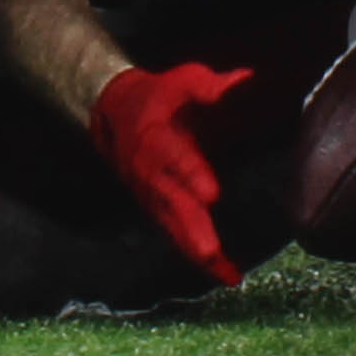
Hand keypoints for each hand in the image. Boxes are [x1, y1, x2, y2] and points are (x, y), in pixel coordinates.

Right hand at [89, 62, 251, 285]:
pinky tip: (225, 275)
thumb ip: (206, 85)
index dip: (191, 174)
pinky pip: (179, 237)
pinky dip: (200, 259)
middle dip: (193, 228)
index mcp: (158, 139)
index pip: (175, 159)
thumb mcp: (179, 81)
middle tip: (211, 250)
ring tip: (227, 274)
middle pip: (173, 205)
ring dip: (199, 252)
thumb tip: (242, 80)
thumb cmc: (156, 97)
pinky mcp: (159, 210)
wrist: (113, 116)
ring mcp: (154, 196)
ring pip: (176, 229)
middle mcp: (153, 174)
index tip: (212, 192)